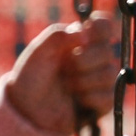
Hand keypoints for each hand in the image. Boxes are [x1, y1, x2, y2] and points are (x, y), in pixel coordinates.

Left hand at [6, 14, 121, 135]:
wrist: (27, 110)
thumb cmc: (31, 78)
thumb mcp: (37, 52)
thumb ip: (57, 35)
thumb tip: (84, 32)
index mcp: (80, 41)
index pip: (103, 25)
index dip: (99, 28)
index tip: (84, 39)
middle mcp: (94, 57)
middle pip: (107, 50)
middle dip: (83, 61)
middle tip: (65, 70)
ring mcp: (101, 80)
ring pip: (108, 73)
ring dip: (83, 81)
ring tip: (67, 86)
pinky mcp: (104, 102)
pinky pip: (108, 95)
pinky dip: (89, 97)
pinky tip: (76, 100)